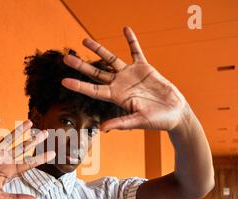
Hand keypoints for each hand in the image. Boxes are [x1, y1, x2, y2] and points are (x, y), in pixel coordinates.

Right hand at [0, 117, 54, 198]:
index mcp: (8, 173)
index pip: (27, 163)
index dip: (39, 158)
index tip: (52, 153)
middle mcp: (2, 161)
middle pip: (21, 149)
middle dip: (33, 141)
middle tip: (45, 133)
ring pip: (7, 139)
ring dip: (18, 131)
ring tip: (29, 123)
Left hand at [61, 26, 189, 131]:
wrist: (174, 113)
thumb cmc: (156, 121)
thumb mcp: (137, 121)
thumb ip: (121, 123)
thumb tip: (103, 129)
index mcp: (115, 97)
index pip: (92, 90)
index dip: (78, 86)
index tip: (64, 81)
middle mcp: (119, 84)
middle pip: (96, 73)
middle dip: (81, 65)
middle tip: (66, 58)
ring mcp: (130, 75)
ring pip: (110, 59)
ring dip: (98, 49)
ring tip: (84, 40)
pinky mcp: (143, 68)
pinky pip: (135, 51)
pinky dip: (131, 40)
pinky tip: (125, 29)